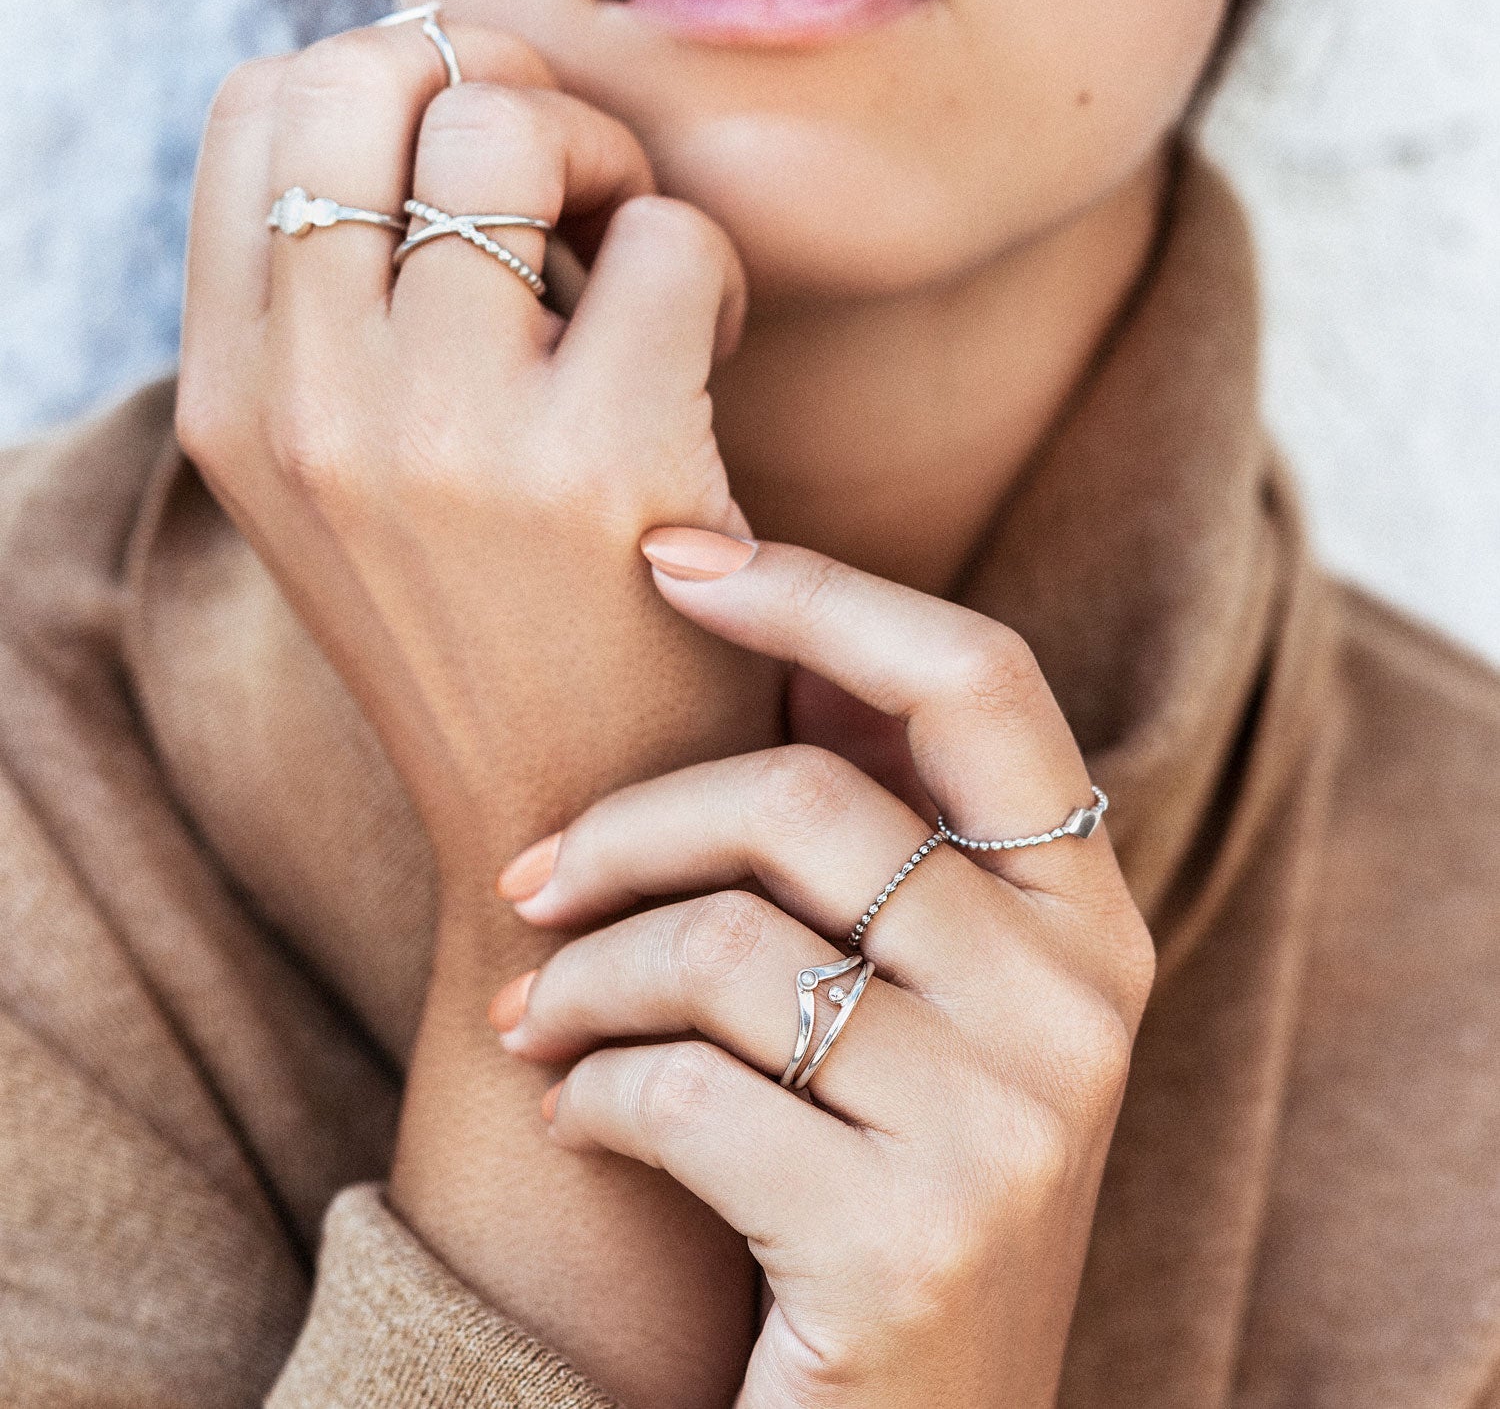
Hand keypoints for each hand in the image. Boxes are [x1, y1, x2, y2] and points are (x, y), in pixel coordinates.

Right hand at [177, 25, 781, 1407]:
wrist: (571, 829)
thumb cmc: (493, 639)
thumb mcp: (356, 488)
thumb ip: (356, 318)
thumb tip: (448, 125)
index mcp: (236, 405)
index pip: (263, 113)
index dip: (393, 85)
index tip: (488, 163)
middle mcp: (311, 408)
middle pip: (380, 81)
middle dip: (505, 96)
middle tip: (577, 195)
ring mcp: (445, 438)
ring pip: (517, 134)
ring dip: (610, 174)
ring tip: (642, 282)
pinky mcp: (598, 470)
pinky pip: (668, 246)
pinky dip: (709, 277)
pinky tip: (712, 367)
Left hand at [493, 529, 1155, 1408]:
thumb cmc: (886, 1174)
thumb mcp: (920, 1000)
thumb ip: (877, 833)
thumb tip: (772, 637)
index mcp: (1090, 918)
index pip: (977, 677)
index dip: (819, 591)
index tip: (670, 560)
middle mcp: (1077, 1004)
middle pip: (805, 797)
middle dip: (625, 824)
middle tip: (530, 878)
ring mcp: (1005, 1126)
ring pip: (721, 944)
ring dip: (582, 976)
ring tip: (539, 1016)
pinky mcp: (904, 1244)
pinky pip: (678, 1089)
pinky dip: (585, 1092)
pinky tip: (574, 1115)